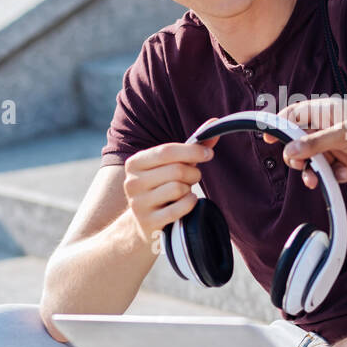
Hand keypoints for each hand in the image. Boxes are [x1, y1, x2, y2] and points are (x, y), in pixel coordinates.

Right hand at [122, 127, 217, 244]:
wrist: (145, 222)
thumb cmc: (163, 186)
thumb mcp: (172, 165)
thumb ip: (193, 146)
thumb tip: (214, 124)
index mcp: (135, 163)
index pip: (167, 151)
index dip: (192, 151)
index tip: (208, 153)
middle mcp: (132, 182)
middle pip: (176, 170)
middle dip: (193, 174)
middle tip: (193, 178)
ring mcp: (138, 204)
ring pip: (178, 188)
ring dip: (189, 190)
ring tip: (184, 192)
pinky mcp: (149, 222)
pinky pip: (180, 208)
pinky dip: (190, 203)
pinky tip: (186, 202)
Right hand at [266, 97, 346, 188]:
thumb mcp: (346, 135)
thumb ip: (315, 143)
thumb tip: (289, 151)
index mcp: (329, 111)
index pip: (297, 114)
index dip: (280, 125)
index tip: (267, 136)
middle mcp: (332, 127)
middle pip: (301, 141)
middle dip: (297, 156)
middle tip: (298, 166)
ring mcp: (339, 146)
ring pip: (314, 160)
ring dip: (314, 171)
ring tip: (317, 180)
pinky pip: (330, 172)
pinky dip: (334, 177)